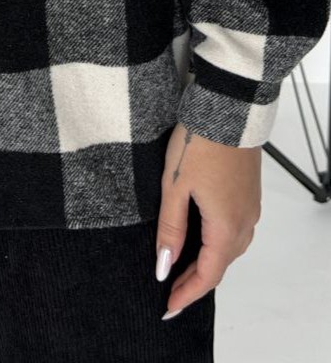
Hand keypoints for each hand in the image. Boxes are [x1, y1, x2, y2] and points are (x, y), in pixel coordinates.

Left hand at [155, 121, 261, 317]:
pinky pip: (236, 229)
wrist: (227, 109)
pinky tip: (201, 236)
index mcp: (226, 226)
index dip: (188, 293)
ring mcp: (250, 206)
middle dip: (196, 280)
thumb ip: (170, 228)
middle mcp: (245, 221)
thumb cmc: (200, 143)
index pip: (209, 275)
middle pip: (221, 264)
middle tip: (171, 289)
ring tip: (182, 266)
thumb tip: (164, 265)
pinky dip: (218, 242)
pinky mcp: (250, 192)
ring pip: (230, 247)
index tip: (169, 306)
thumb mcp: (174, 187)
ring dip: (208, 261)